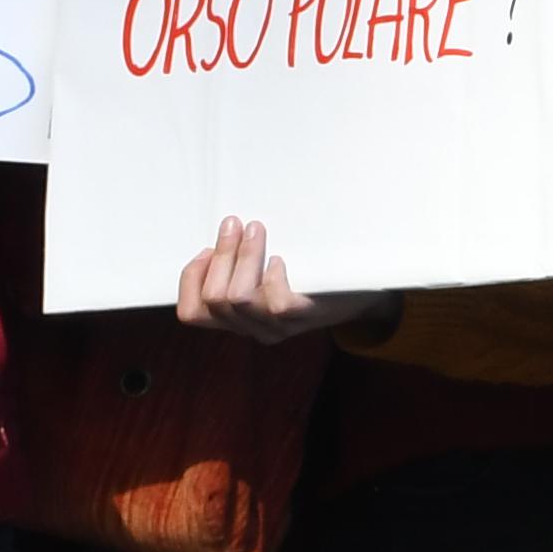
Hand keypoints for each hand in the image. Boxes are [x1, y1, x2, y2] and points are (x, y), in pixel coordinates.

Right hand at [172, 217, 386, 342]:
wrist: (361, 293)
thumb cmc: (308, 275)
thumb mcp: (267, 271)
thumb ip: (242, 261)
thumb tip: (223, 228)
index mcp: (236, 319)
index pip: (192, 313)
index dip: (191, 279)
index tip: (206, 248)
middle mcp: (252, 328)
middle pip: (214, 300)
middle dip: (221, 255)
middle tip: (234, 223)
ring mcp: (277, 327)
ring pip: (239, 299)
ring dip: (243, 257)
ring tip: (256, 230)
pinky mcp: (304, 317)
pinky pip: (277, 304)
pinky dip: (272, 277)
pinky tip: (280, 260)